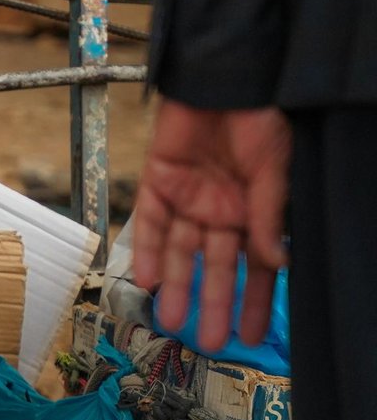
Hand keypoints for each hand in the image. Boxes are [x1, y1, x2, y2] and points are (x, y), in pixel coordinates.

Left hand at [133, 101, 289, 351]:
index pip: (255, 266)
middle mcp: (220, 209)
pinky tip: (146, 280)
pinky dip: (145, 250)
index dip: (252, 299)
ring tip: (171, 320)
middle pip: (214, 265)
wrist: (222, 79)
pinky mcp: (158, 181)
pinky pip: (148, 222)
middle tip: (210, 341)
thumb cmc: (259, 118)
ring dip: (175, 285)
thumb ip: (268, 217)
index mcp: (254, 209)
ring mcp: (188, 197)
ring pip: (178, 251)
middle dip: (212, 302)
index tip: (251, 334)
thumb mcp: (273, 170)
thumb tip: (274, 262)